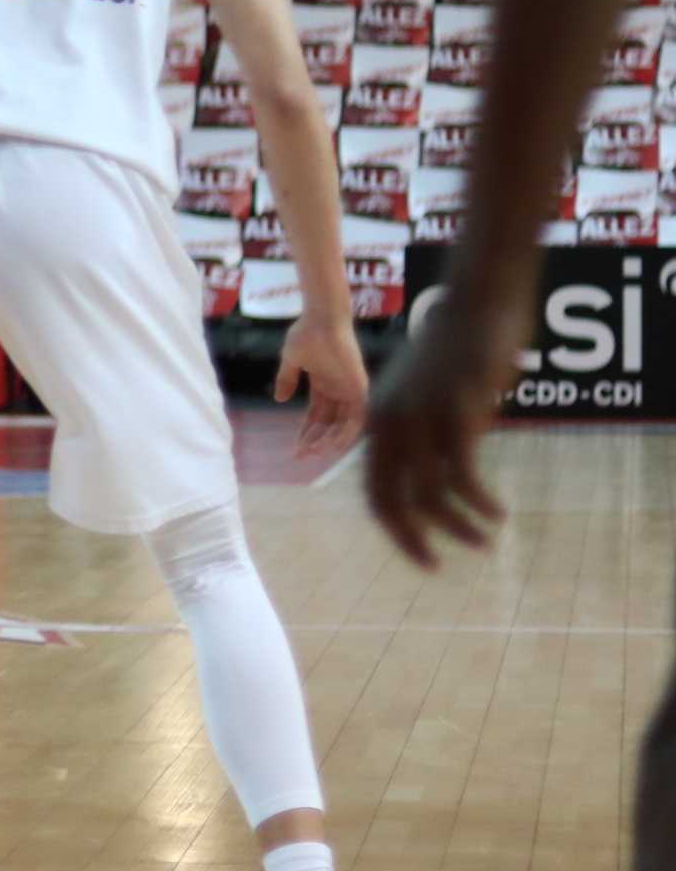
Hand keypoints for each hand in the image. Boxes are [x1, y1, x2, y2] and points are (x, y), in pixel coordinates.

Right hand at [275, 312, 368, 463]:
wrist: (322, 319)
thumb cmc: (306, 334)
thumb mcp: (291, 360)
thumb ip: (287, 379)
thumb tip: (280, 400)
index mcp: (323, 385)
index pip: (316, 417)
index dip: (306, 433)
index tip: (295, 450)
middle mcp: (338, 390)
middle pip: (329, 424)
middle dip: (315, 440)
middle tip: (302, 455)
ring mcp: (350, 389)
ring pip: (343, 423)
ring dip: (330, 439)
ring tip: (315, 451)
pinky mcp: (359, 387)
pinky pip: (358, 415)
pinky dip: (349, 431)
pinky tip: (337, 444)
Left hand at [362, 297, 515, 567]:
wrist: (477, 304)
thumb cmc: (457, 350)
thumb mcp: (424, 394)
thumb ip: (420, 430)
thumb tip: (433, 471)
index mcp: (378, 422)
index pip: (373, 491)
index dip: (394, 528)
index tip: (420, 555)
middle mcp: (390, 423)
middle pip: (388, 500)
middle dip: (412, 539)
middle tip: (436, 566)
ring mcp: (421, 417)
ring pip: (428, 493)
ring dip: (457, 525)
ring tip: (483, 540)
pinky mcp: (456, 410)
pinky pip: (462, 472)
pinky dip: (478, 500)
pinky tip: (496, 513)